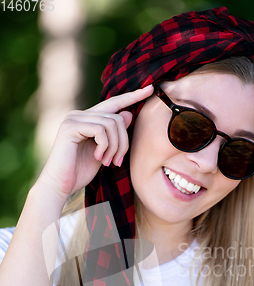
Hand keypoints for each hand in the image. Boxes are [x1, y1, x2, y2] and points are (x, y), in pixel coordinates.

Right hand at [36, 85, 153, 201]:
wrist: (60, 186)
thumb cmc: (80, 172)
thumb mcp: (104, 152)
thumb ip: (114, 135)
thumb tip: (128, 114)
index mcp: (87, 119)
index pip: (113, 104)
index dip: (132, 96)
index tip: (151, 89)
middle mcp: (79, 115)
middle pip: (116, 117)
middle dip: (123, 142)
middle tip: (118, 161)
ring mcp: (73, 119)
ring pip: (111, 123)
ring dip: (115, 147)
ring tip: (108, 162)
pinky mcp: (70, 126)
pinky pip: (100, 129)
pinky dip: (105, 146)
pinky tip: (98, 158)